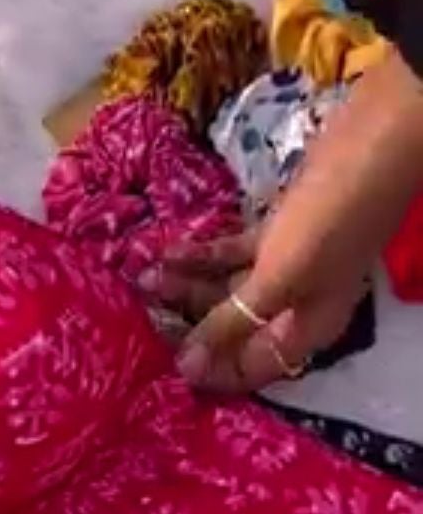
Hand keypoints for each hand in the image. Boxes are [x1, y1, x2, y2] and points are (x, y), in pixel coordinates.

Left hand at [149, 226, 363, 392]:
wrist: (373, 142)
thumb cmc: (329, 221)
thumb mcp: (278, 280)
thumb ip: (231, 323)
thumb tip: (189, 368)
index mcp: (305, 330)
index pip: (253, 369)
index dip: (211, 371)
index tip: (165, 365)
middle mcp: (296, 306)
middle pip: (234, 329)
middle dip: (189, 322)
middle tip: (141, 313)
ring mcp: (288, 268)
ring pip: (228, 289)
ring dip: (188, 284)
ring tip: (143, 276)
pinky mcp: (279, 233)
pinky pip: (233, 255)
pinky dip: (205, 254)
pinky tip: (169, 250)